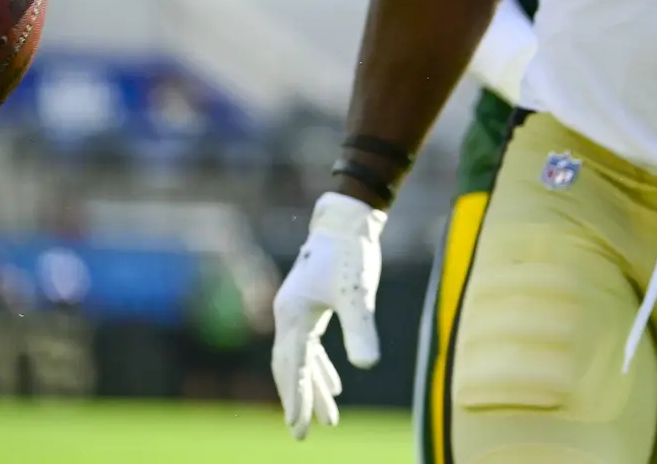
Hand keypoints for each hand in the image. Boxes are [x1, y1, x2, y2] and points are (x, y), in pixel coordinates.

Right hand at [272, 193, 387, 439]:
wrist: (347, 221)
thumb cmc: (352, 254)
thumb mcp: (359, 294)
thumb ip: (361, 329)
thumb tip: (367, 365)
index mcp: (293, 316)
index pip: (292, 367)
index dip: (296, 398)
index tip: (298, 426)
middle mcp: (289, 317)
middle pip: (289, 368)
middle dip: (297, 401)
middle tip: (301, 435)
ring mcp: (298, 312)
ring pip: (301, 359)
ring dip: (313, 388)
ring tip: (329, 420)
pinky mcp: (312, 307)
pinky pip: (311, 347)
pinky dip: (320, 367)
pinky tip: (335, 385)